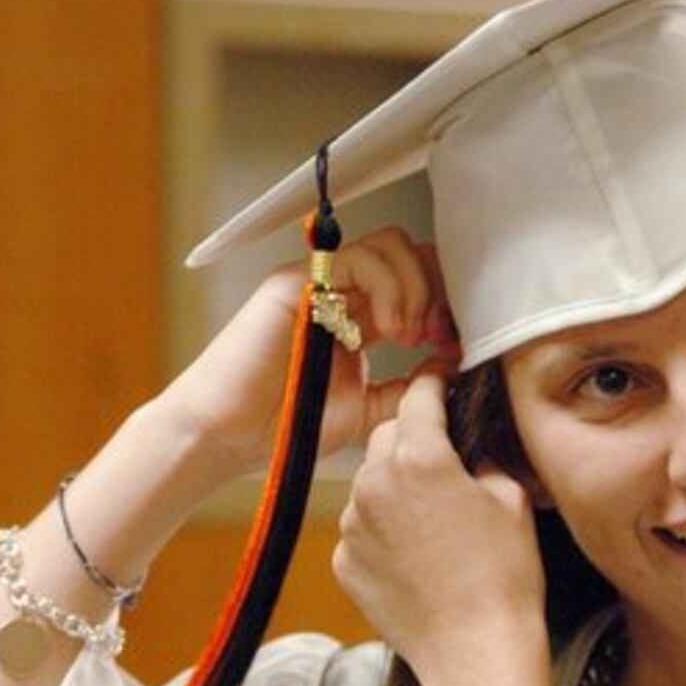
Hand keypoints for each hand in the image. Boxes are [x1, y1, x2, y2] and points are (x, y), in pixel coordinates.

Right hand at [152, 227, 457, 483]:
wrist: (230, 438)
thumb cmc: (289, 427)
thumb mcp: (371, 409)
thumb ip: (411, 386)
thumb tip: (452, 363)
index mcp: (363, 319)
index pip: (420, 282)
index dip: (447, 305)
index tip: (455, 344)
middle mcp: (343, 293)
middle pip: (413, 254)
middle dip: (438, 291)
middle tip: (435, 336)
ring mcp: (320, 282)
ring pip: (392, 246)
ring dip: (414, 288)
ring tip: (407, 335)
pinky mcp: (297, 280)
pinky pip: (357, 258)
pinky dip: (387, 287)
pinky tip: (387, 328)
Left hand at [332, 361, 548, 677]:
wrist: (474, 651)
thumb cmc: (503, 577)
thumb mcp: (511, 501)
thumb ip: (483, 461)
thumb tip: (472, 452)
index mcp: (419, 457)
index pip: (419, 396)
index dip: (434, 383)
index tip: (441, 380)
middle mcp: (373, 484)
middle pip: (388, 436)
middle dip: (413, 438)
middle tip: (446, 457)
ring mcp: (351, 526)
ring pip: (369, 483)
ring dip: (395, 487)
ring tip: (434, 519)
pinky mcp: (343, 563)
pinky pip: (361, 528)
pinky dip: (382, 531)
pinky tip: (417, 554)